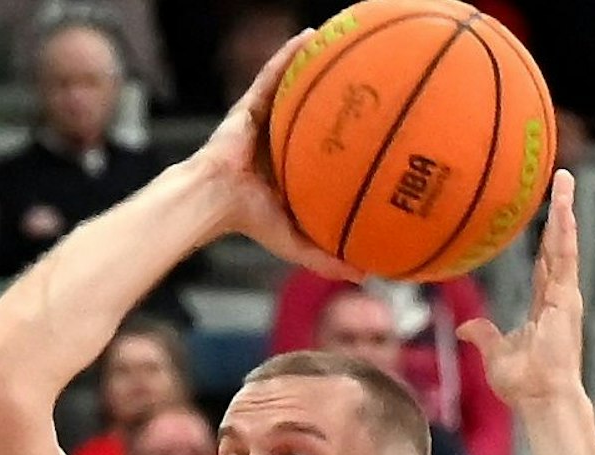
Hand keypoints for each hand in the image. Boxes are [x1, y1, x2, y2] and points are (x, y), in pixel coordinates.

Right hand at [186, 30, 363, 280]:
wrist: (211, 202)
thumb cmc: (248, 222)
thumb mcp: (296, 242)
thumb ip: (328, 258)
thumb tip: (368, 277)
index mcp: (294, 166)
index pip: (328, 146)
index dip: (352, 134)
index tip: (382, 124)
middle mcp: (282, 138)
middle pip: (317, 109)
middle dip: (340, 92)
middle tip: (373, 77)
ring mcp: (265, 119)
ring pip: (296, 86)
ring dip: (318, 63)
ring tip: (344, 41)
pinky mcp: (248, 106)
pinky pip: (272, 74)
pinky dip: (290, 55)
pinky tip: (309, 37)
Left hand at [458, 171, 583, 404]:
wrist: (543, 399)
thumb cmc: (524, 384)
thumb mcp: (495, 354)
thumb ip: (485, 336)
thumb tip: (467, 327)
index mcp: (545, 306)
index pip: (545, 264)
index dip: (546, 240)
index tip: (547, 216)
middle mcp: (559, 295)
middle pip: (557, 246)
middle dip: (559, 214)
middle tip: (561, 181)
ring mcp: (565, 295)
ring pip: (564, 244)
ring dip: (564, 211)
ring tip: (564, 180)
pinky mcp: (567, 298)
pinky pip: (565, 257)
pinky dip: (565, 232)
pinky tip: (563, 208)